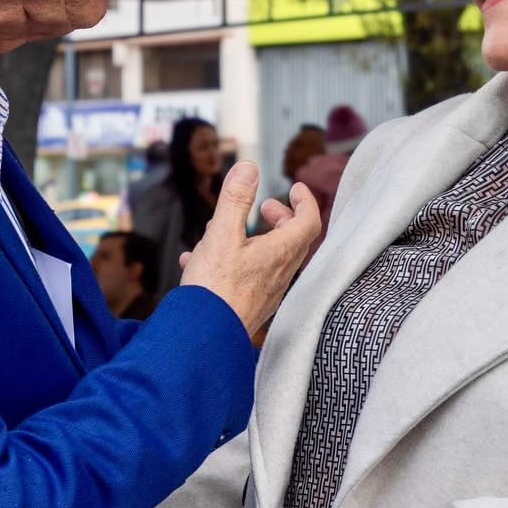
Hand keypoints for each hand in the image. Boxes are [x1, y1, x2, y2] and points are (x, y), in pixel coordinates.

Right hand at [179, 162, 319, 335]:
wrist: (203, 339)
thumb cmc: (214, 289)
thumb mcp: (221, 235)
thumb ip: (235, 199)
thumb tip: (249, 168)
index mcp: (279, 254)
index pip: (309, 222)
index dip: (306, 201)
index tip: (295, 187)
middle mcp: (278, 274)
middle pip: (293, 240)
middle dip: (281, 217)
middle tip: (263, 207)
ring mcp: (265, 292)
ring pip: (270, 258)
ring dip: (256, 238)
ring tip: (228, 229)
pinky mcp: (248, 305)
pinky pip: (248, 276)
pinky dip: (233, 260)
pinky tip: (198, 260)